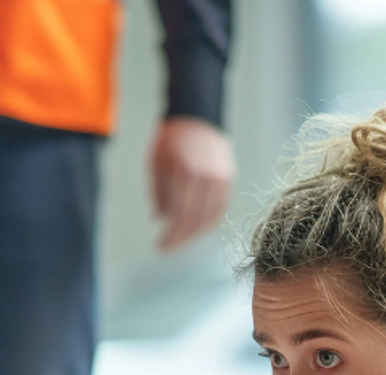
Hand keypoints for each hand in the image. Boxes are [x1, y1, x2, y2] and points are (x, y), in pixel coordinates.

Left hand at [149, 115, 233, 250]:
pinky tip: (197, 228)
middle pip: (196, 221)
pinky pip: (220, 209)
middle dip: (181, 239)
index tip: (161, 248)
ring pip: (210, 218)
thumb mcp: (157, 165)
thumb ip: (159, 194)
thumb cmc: (172, 139)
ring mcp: (221, 179)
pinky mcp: (228, 179)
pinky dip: (208, 222)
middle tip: (168, 248)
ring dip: (195, 233)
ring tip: (181, 239)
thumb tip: (160, 220)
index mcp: (186, 174)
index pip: (181, 217)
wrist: (197, 115)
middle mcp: (207, 178)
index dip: (171, 237)